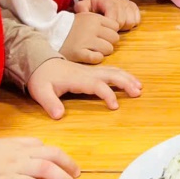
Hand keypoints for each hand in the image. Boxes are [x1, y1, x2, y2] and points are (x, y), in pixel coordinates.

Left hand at [26, 57, 142, 119]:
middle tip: (138, 92)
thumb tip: (59, 116)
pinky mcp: (91, 71)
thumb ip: (50, 104)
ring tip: (139, 87)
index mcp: (77, 79)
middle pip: (111, 74)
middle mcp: (87, 73)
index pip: (97, 85)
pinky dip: (122, 74)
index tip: (115, 106)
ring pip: (113, 71)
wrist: (40, 62)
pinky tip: (129, 80)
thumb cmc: (41, 78)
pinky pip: (110, 71)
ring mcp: (90, 70)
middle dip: (125, 82)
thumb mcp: (41, 92)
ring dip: (127, 78)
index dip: (108, 94)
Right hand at [59, 11, 118, 63]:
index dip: (111, 32)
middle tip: (99, 44)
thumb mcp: (86, 17)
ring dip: (103, 51)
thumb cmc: (71, 27)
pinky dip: (96, 58)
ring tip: (92, 50)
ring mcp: (85, 40)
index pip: (116, 26)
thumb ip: (101, 22)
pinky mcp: (79, 52)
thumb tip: (117, 29)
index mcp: (95, 18)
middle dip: (109, 42)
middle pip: (115, 38)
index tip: (102, 35)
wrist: (51, 33)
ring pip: (108, 49)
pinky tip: (89, 55)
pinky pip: (97, 58)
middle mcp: (92, 28)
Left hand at [75, 0, 140, 31]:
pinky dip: (130, 23)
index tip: (103, 27)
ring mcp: (129, 4)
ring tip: (114, 25)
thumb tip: (81, 15)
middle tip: (108, 27)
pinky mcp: (135, 7)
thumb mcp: (86, 4)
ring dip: (123, 26)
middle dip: (115, 28)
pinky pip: (137, 21)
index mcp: (109, 2)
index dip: (108, 27)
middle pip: (122, 22)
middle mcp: (121, 2)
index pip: (113, 20)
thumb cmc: (96, 3)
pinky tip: (122, 21)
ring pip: (130, 22)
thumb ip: (81, 9)